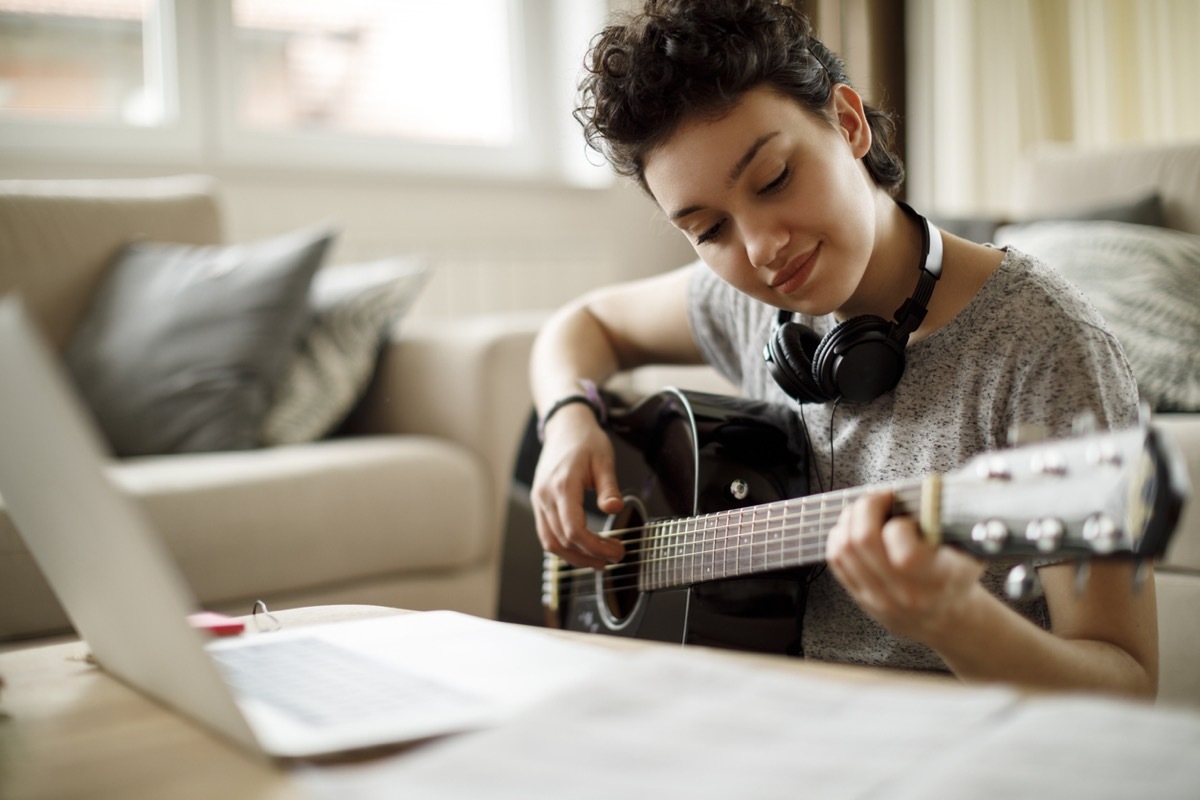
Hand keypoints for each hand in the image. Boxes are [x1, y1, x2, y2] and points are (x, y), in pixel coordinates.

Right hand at [530, 405, 624, 568]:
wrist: (565, 427)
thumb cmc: (586, 442)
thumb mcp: (604, 461)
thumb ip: (608, 487)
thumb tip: (615, 509)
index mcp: (562, 486)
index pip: (574, 530)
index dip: (595, 547)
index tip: (617, 551)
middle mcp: (545, 496)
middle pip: (562, 541)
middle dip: (588, 556)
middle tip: (613, 558)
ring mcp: (539, 500)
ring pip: (550, 542)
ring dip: (574, 557)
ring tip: (599, 561)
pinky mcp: (539, 503)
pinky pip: (546, 534)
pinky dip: (564, 546)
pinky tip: (582, 549)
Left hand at [825, 491, 984, 644]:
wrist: (945, 619)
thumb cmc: (957, 578)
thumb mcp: (972, 552)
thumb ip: (957, 524)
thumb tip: (937, 492)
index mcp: (937, 581)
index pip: (905, 553)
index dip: (900, 526)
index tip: (907, 520)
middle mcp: (904, 593)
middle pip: (863, 541)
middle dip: (867, 507)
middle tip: (879, 498)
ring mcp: (878, 597)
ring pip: (844, 547)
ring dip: (850, 518)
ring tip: (867, 509)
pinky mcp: (859, 596)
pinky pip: (836, 558)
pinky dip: (840, 534)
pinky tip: (854, 525)